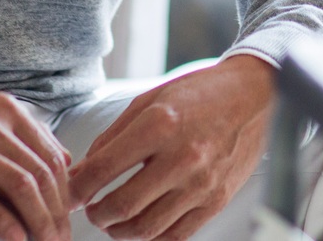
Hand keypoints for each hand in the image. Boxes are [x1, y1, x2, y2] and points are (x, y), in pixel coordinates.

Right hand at [0, 87, 73, 240]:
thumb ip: (20, 130)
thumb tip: (61, 155)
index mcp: (6, 110)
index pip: (50, 154)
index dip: (65, 190)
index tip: (70, 216)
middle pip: (39, 173)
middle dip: (57, 211)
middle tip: (63, 239)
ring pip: (18, 185)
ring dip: (38, 219)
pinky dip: (1, 220)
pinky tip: (14, 238)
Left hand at [71, 54, 275, 240]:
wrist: (254, 97)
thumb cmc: (198, 95)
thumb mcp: (149, 101)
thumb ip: (113, 138)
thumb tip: (82, 173)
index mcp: (160, 124)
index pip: (104, 169)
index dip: (78, 189)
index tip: (69, 196)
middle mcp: (182, 157)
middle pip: (123, 206)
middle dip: (97, 215)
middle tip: (92, 210)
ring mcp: (202, 183)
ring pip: (147, 228)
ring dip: (120, 231)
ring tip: (113, 221)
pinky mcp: (216, 201)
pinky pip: (175, 235)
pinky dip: (152, 238)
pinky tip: (142, 224)